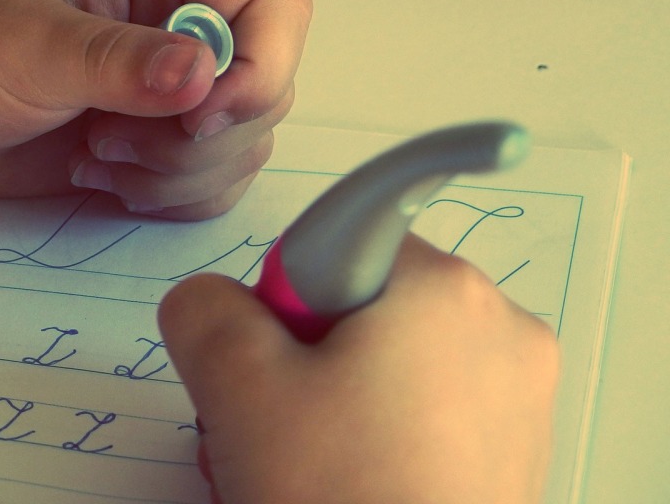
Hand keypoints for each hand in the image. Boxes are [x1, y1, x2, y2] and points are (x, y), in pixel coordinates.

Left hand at [0, 0, 311, 218]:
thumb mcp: (32, 45)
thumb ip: (119, 61)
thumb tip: (206, 78)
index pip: (276, 6)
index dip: (261, 66)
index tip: (199, 117)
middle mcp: (186, 27)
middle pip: (268, 90)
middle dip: (201, 139)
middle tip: (110, 138)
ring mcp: (175, 92)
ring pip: (244, 147)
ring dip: (176, 174)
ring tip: (95, 154)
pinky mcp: (156, 145)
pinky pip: (211, 185)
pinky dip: (167, 197)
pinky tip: (101, 177)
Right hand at [157, 236, 559, 502]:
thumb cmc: (339, 495)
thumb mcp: (234, 385)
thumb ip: (202, 309)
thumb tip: (209, 303)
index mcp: (442, 288)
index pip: (336, 244)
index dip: (289, 303)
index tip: (285, 365)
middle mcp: (501, 327)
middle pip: (364, 306)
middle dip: (309, 359)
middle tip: (285, 428)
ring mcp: (520, 397)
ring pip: (393, 364)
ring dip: (338, 404)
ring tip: (313, 469)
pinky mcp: (518, 455)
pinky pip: (430, 414)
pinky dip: (384, 438)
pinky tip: (352, 486)